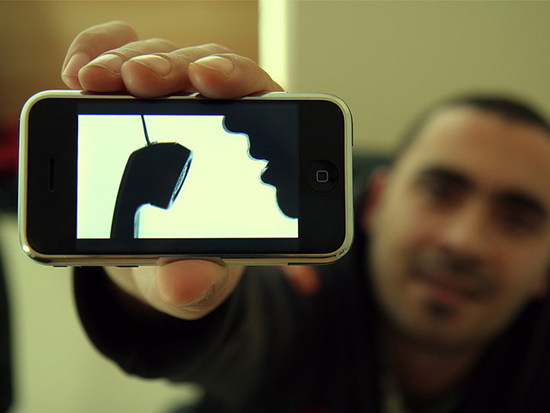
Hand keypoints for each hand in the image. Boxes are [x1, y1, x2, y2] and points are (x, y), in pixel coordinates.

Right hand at [63, 21, 282, 319]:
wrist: (157, 258)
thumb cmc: (192, 258)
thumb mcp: (198, 278)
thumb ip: (198, 281)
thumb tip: (186, 280)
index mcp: (253, 146)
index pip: (256, 96)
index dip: (235, 79)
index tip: (210, 80)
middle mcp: (217, 110)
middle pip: (203, 66)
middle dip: (172, 69)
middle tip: (141, 80)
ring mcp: (172, 97)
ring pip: (158, 55)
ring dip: (126, 61)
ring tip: (94, 81)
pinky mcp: (129, 94)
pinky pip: (115, 55)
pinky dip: (97, 55)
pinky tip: (79, 73)